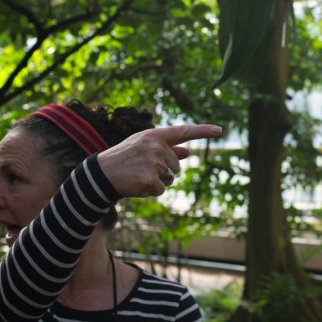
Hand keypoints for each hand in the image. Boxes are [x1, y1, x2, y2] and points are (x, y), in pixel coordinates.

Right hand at [96, 124, 221, 197]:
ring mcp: (154, 164)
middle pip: (176, 165)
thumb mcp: (143, 147)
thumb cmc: (125, 158)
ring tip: (138, 175)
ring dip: (157, 181)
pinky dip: (151, 191)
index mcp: (154, 135)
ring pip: (170, 178)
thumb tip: (188, 153)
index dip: (203, 131)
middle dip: (164, 170)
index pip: (183, 131)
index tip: (220, 130)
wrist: (101, 174)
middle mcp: (156, 147)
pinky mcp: (150, 180)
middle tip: (142, 168)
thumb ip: (167, 149)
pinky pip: (161, 190)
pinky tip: (137, 185)